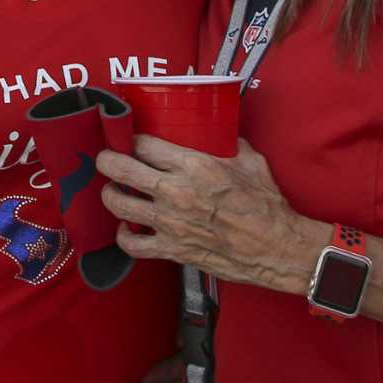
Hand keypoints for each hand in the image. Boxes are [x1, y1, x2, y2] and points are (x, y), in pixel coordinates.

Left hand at [97, 137, 317, 294]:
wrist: (276, 248)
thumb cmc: (266, 206)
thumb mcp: (250, 161)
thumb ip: (228, 144)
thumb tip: (219, 133)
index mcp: (194, 165)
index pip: (144, 144)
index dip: (132, 139)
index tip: (130, 139)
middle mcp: (175, 191)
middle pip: (121, 169)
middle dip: (106, 159)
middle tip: (105, 158)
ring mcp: (170, 222)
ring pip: (119, 204)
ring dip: (110, 195)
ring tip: (113, 190)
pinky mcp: (172, 249)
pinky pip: (133, 245)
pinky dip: (124, 237)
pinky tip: (127, 228)